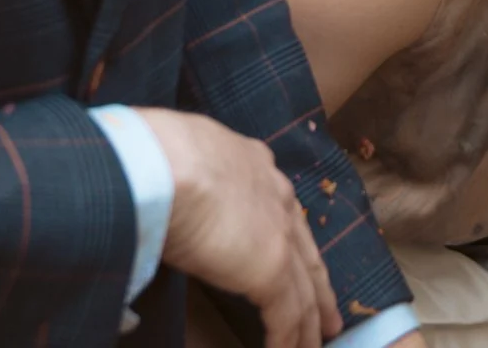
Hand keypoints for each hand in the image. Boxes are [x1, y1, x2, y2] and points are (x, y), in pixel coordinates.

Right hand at [136, 108, 341, 347]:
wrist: (167, 164)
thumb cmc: (157, 157)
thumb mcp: (183, 161)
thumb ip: (189, 185)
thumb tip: (170, 202)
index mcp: (256, 168)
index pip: (284, 214)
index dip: (294, 243)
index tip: (301, 264)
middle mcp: (277, 197)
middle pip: (307, 255)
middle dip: (319, 290)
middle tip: (329, 319)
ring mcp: (279, 234)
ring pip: (303, 290)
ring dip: (308, 325)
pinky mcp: (272, 269)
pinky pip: (287, 314)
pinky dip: (288, 340)